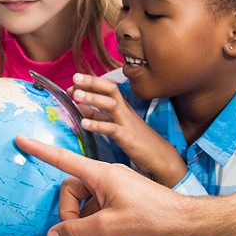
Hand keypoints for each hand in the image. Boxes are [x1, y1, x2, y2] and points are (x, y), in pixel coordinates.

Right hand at [15, 135, 188, 235]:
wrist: (183, 220)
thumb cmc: (150, 218)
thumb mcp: (108, 228)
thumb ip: (76, 231)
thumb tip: (52, 235)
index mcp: (100, 174)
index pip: (63, 159)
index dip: (40, 150)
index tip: (22, 139)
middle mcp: (106, 175)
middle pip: (72, 190)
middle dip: (72, 215)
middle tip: (83, 234)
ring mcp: (115, 185)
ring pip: (87, 203)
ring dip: (90, 224)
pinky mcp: (122, 196)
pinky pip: (101, 207)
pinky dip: (102, 224)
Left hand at [71, 73, 185, 186]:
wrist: (161, 157)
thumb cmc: (138, 141)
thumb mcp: (116, 124)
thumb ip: (99, 115)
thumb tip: (80, 106)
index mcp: (123, 107)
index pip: (107, 88)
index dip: (91, 82)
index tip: (74, 81)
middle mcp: (125, 111)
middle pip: (111, 90)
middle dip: (92, 82)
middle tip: (74, 78)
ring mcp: (127, 123)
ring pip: (111, 105)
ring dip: (93, 99)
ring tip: (76, 97)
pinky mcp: (128, 138)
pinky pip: (112, 129)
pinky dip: (97, 125)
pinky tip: (84, 123)